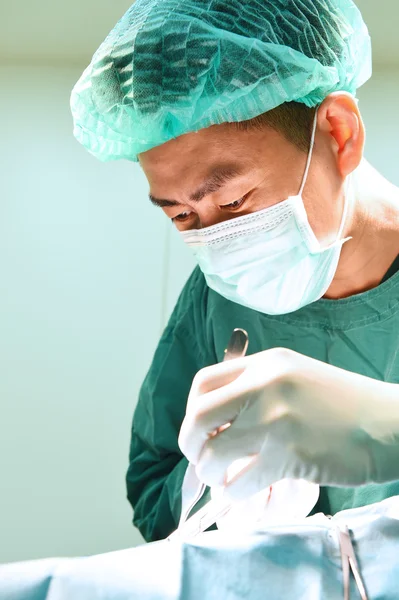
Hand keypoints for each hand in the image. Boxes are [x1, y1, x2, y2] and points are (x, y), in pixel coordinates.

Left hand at [179, 348, 398, 500]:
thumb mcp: (296, 378)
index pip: (203, 383)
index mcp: (265, 364)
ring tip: (225, 479)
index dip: (193, 410)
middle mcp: (265, 385)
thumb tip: (215, 424)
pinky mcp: (289, 454)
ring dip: (211, 474)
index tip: (202, 430)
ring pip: (213, 453)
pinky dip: (234, 493)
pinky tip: (246, 490)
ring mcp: (276, 419)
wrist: (391, 423)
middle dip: (190, 443)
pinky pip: (240, 482)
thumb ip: (257, 390)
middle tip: (202, 459)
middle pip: (198, 416)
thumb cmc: (345, 406)